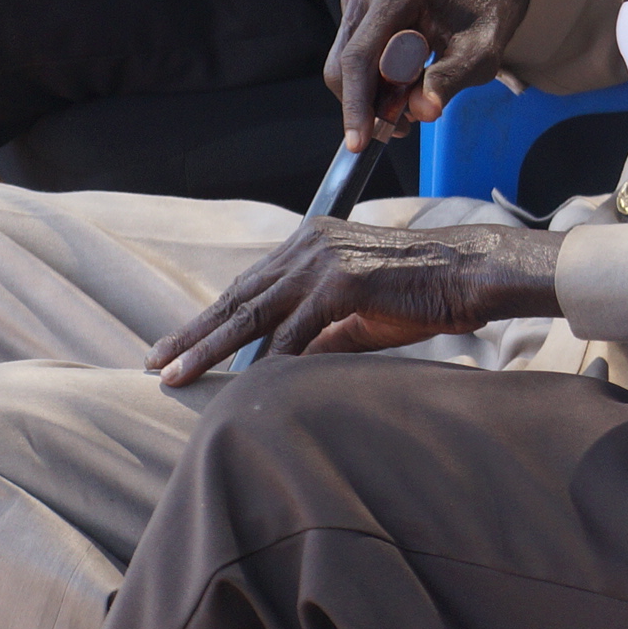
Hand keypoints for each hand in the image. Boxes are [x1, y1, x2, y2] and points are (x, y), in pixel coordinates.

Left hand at [148, 218, 563, 384]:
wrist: (472, 273)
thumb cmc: (424, 293)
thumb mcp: (359, 313)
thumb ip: (318, 332)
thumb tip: (279, 365)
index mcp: (312, 242)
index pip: (250, 285)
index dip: (212, 318)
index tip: (178, 345)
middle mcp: (310, 243)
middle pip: (239, 296)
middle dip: (194, 333)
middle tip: (154, 362)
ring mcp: (324, 260)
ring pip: (253, 312)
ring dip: (211, 349)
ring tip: (176, 375)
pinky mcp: (343, 282)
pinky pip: (295, 332)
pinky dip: (268, 363)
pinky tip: (245, 386)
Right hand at [323, 0, 531, 150]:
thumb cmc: (485, 17)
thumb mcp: (481, 53)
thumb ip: (451, 79)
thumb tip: (422, 110)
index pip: (360, 56)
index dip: (356, 103)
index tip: (359, 141)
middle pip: (345, 62)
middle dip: (367, 103)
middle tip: (404, 125)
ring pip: (344, 61)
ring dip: (372, 92)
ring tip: (412, 97)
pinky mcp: (356, 2)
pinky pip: (350, 52)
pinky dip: (372, 76)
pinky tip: (404, 75)